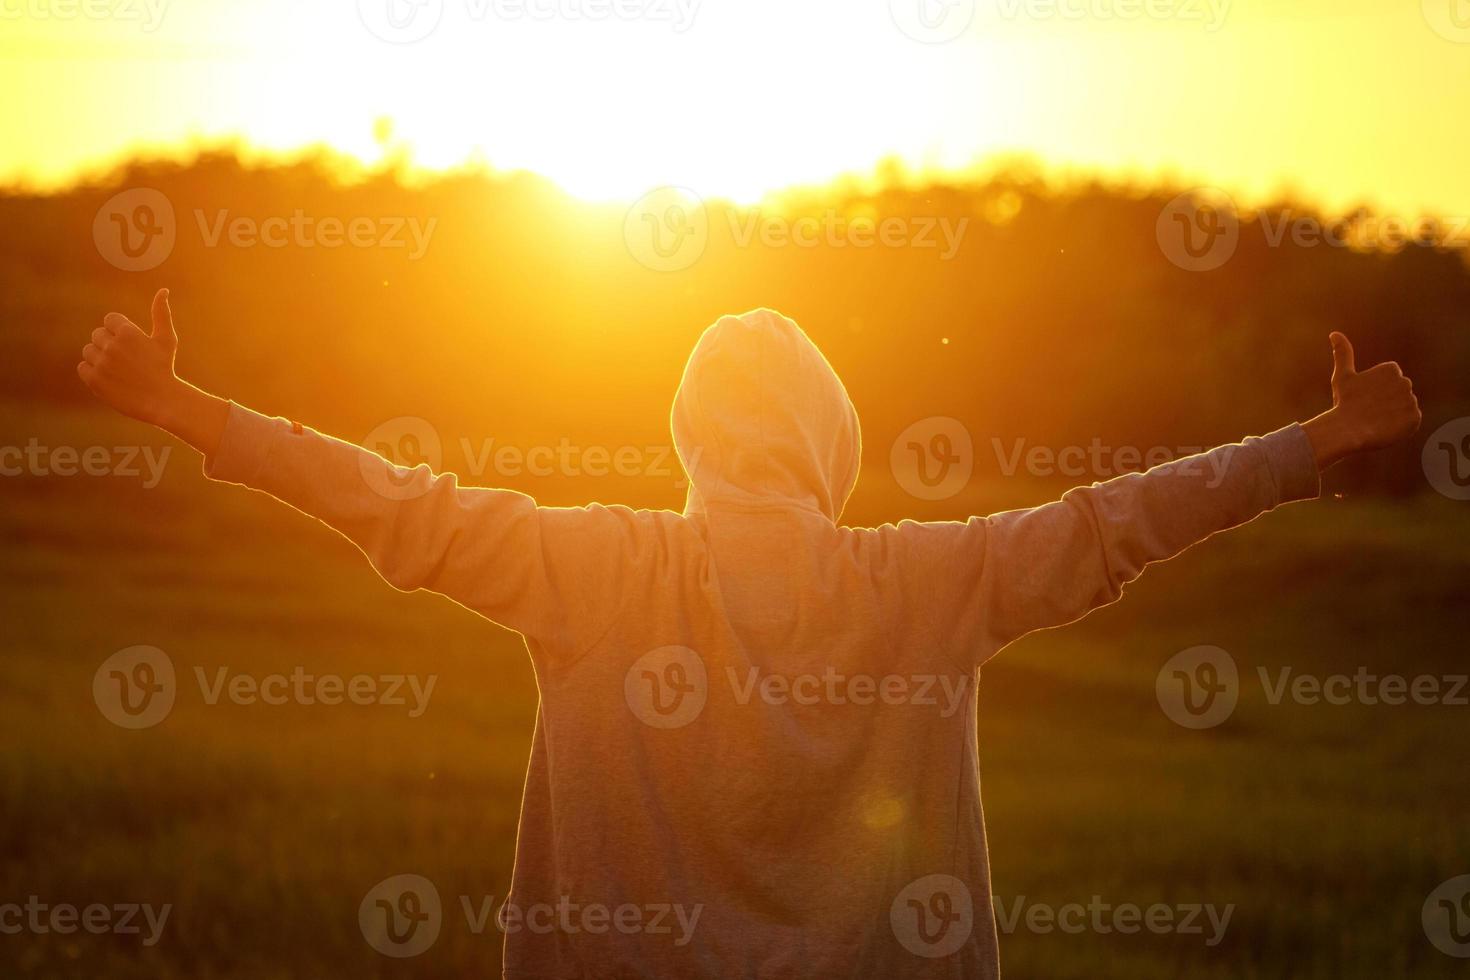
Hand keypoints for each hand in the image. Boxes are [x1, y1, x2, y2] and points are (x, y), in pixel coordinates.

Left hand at [78, 287, 181, 426]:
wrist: (161, 400)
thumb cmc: (165, 367)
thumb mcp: (166, 339)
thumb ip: (161, 313)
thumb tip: (163, 290)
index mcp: (128, 332)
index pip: (109, 320)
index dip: (120, 331)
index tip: (131, 345)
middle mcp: (112, 346)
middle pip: (97, 335)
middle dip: (109, 344)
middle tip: (126, 360)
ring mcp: (101, 363)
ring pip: (89, 350)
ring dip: (100, 357)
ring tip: (118, 369)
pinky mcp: (94, 379)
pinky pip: (83, 367)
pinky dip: (93, 371)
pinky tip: (110, 377)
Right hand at [1302, 332, 1421, 468]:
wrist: (1347, 430)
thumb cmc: (1343, 402)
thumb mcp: (1342, 376)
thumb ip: (1343, 353)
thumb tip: (1334, 333)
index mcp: (1391, 369)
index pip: (1390, 382)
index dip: (1376, 392)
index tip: (1365, 398)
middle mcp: (1405, 382)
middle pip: (1398, 394)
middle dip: (1387, 402)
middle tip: (1369, 411)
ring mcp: (1411, 401)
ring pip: (1404, 408)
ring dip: (1393, 414)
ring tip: (1376, 421)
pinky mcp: (1415, 418)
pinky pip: (1411, 422)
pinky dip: (1400, 427)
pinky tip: (1385, 428)